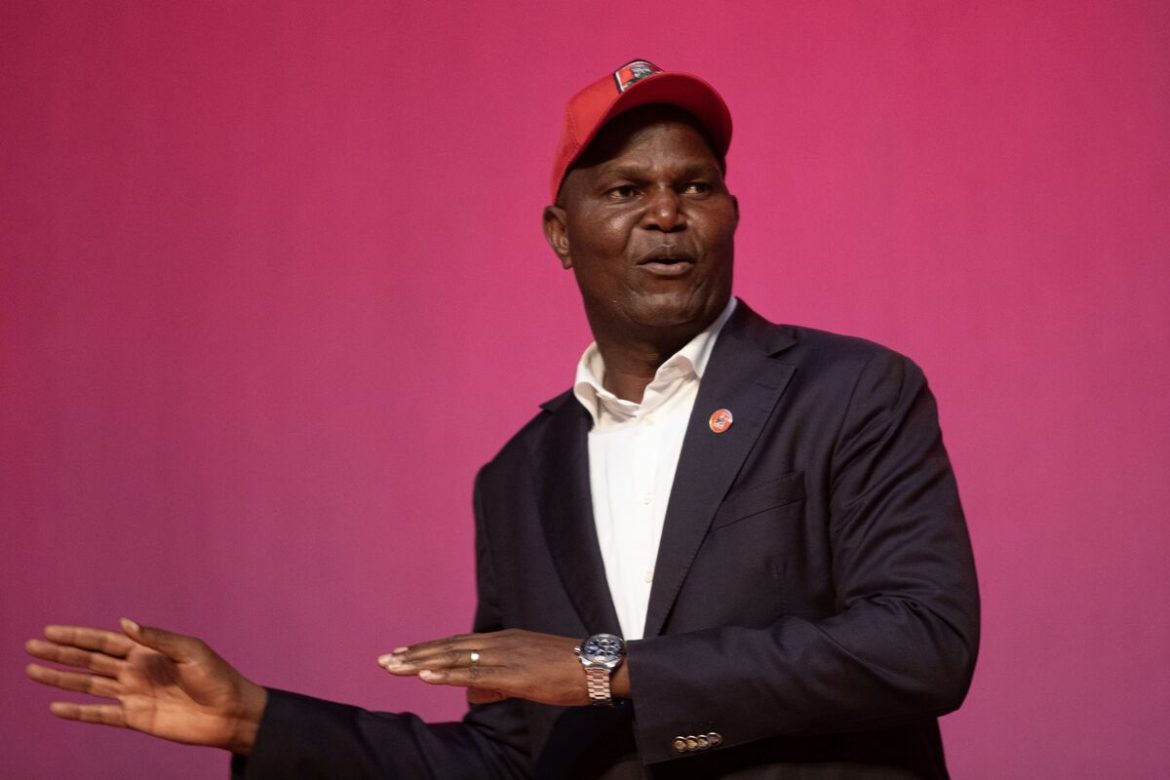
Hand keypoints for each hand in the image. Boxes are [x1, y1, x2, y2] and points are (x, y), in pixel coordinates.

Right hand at [25, 619, 267, 753]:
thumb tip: (124, 623)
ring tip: (32, 672)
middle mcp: (136, 670)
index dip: (77, 636)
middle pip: (89, 661)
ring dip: (61, 680)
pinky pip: (100, 714)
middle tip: (31, 647)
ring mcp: (133, 694)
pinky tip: (56, 708)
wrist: (229, 712)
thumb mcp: (190, 650)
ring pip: (88, 686)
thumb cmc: (216, 676)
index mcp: (147, 650)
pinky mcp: (135, 718)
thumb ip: (156, 638)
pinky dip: (78, 712)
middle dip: (60, 654)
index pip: (104, 641)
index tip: (50, 631)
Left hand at [378, 629, 628, 705]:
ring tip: (393, 667)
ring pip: (453, 659)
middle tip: (383, 660)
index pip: (455, 644)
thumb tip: (474, 693)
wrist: (597, 666)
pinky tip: (424, 677)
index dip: (426, 650)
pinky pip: (473, 675)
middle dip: (413, 655)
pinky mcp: (514, 674)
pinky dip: (445, 674)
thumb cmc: (566, 671)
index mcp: (502, 641)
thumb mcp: (527, 673)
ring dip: (420, 663)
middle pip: (447, 648)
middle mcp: (499, 643)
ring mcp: (505, 656)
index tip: (400, 655)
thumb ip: (498, 681)